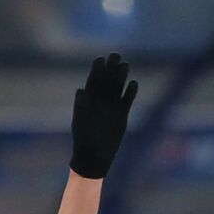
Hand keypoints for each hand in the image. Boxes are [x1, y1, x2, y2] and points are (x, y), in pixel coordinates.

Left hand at [70, 52, 137, 178]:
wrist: (94, 158)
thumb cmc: (83, 141)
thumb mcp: (80, 124)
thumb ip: (80, 107)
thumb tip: (80, 90)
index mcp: (88, 102)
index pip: (93, 82)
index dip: (96, 71)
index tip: (99, 59)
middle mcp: (100, 102)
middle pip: (106, 81)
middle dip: (110, 68)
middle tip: (115, 55)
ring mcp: (111, 107)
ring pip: (117, 88)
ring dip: (121, 76)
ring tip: (125, 64)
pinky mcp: (122, 115)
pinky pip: (127, 100)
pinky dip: (130, 92)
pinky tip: (133, 84)